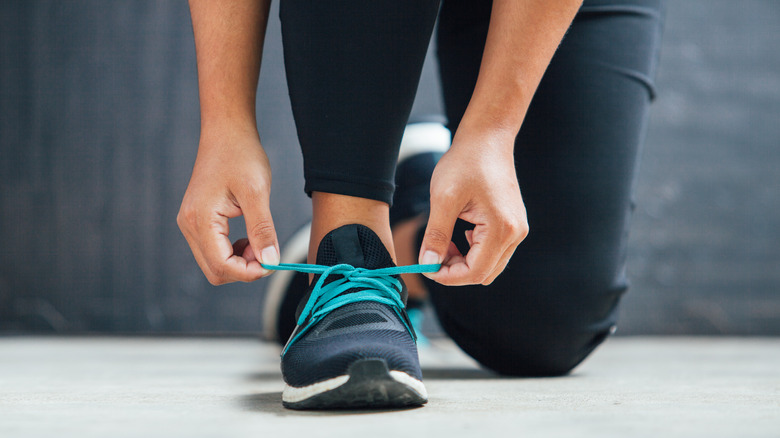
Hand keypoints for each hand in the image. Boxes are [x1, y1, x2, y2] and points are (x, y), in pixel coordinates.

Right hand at [177, 128, 278, 284]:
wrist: (227, 133)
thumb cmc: (241, 156)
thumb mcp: (256, 193)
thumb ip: (262, 230)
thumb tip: (270, 262)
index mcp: (199, 219)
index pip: (222, 266)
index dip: (249, 273)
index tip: (272, 263)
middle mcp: (189, 225)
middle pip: (215, 271)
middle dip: (244, 270)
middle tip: (267, 252)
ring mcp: (190, 223)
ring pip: (215, 263)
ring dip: (240, 262)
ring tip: (260, 241)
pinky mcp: (197, 221)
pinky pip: (214, 250)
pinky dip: (234, 252)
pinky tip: (250, 237)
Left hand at [419, 131, 527, 285]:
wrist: (487, 139)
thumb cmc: (465, 163)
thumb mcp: (443, 199)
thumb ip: (436, 235)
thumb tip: (428, 264)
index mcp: (502, 229)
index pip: (475, 272)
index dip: (448, 276)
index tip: (425, 267)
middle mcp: (515, 233)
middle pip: (484, 273)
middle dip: (455, 270)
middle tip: (432, 254)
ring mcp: (517, 229)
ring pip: (489, 265)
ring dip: (464, 261)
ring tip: (443, 242)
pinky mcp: (513, 225)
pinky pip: (494, 252)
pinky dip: (473, 252)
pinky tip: (458, 234)